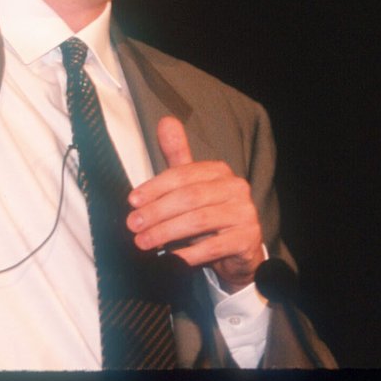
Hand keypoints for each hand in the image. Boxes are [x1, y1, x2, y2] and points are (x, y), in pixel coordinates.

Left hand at [126, 117, 265, 292]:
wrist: (239, 251)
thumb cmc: (209, 215)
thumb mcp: (192, 185)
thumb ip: (178, 157)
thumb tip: (165, 121)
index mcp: (220, 172)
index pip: (183, 175)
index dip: (155, 187)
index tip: (133, 201)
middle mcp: (236, 188)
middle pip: (189, 198)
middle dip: (157, 212)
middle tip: (133, 225)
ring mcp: (245, 214)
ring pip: (199, 221)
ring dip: (166, 233)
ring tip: (142, 242)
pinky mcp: (247, 239)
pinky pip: (213, 246)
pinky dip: (188, 254)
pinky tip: (170, 259)